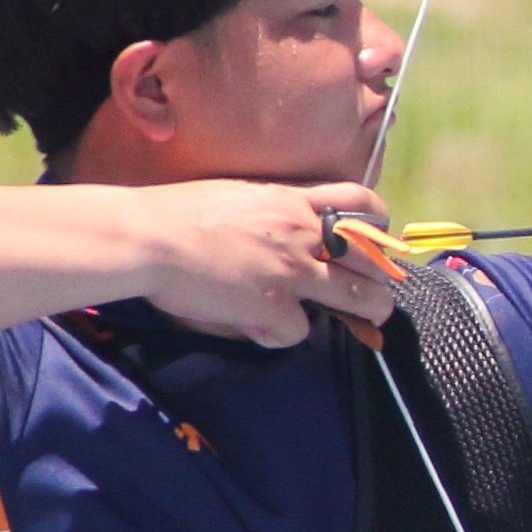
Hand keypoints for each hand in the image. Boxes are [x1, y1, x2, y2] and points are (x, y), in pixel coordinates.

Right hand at [138, 180, 398, 347]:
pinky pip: (298, 331)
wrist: (148, 237)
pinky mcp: (274, 307)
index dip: (376, 220)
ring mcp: (292, 272)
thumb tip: (277, 231)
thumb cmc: (177, 213)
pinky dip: (282, 335)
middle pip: (370, 255)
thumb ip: (268, 212)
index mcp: (292, 201)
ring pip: (358, 296)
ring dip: (369, 312)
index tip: (377, 237)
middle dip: (383, 276)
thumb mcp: (237, 196)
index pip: (358, 199)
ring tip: (371, 323)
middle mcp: (302, 234)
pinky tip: (262, 330)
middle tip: (381, 291)